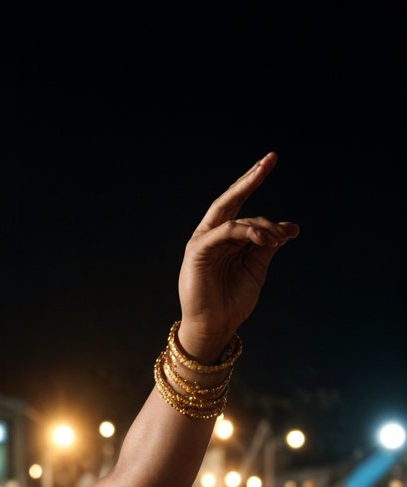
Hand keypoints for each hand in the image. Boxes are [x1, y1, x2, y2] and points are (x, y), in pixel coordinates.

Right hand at [177, 152, 298, 361]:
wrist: (215, 327)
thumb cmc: (232, 302)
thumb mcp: (256, 268)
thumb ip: (267, 246)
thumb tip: (287, 228)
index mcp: (225, 239)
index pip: (242, 208)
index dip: (257, 191)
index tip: (284, 203)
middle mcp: (212, 235)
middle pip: (231, 199)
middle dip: (250, 178)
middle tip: (269, 159)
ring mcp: (203, 242)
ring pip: (234, 217)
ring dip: (261, 223)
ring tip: (279, 237)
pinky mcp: (198, 251)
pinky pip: (225, 231)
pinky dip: (246, 231)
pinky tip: (263, 238)